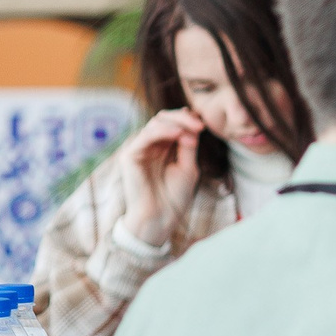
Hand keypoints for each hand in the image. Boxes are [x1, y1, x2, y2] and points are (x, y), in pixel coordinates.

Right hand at [117, 109, 204, 246]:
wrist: (160, 217)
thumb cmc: (174, 196)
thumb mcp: (188, 167)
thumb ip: (188, 147)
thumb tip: (193, 126)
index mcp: (164, 146)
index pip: (174, 123)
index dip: (188, 119)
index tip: (205, 124)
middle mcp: (150, 145)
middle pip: (164, 118)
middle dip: (183, 117)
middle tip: (200, 125)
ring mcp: (139, 148)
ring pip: (155, 123)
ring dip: (177, 123)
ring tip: (194, 128)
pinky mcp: (130, 155)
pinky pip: (145, 136)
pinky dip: (163, 131)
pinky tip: (178, 133)